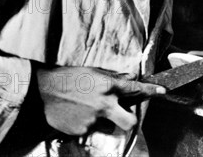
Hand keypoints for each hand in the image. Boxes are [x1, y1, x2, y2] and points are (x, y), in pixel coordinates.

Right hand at [36, 66, 164, 135]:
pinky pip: (89, 130)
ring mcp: (92, 120)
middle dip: (129, 119)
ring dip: (102, 120)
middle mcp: (104, 105)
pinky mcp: (79, 130)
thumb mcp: (93, 72)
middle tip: (122, 114)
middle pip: (129, 121)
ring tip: (86, 109)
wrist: (40, 90)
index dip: (151, 91)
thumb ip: (114, 78)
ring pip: (107, 126)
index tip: (163, 91)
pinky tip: (76, 113)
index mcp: (108, 87)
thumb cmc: (67, 77)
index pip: (136, 89)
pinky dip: (85, 123)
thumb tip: (131, 78)